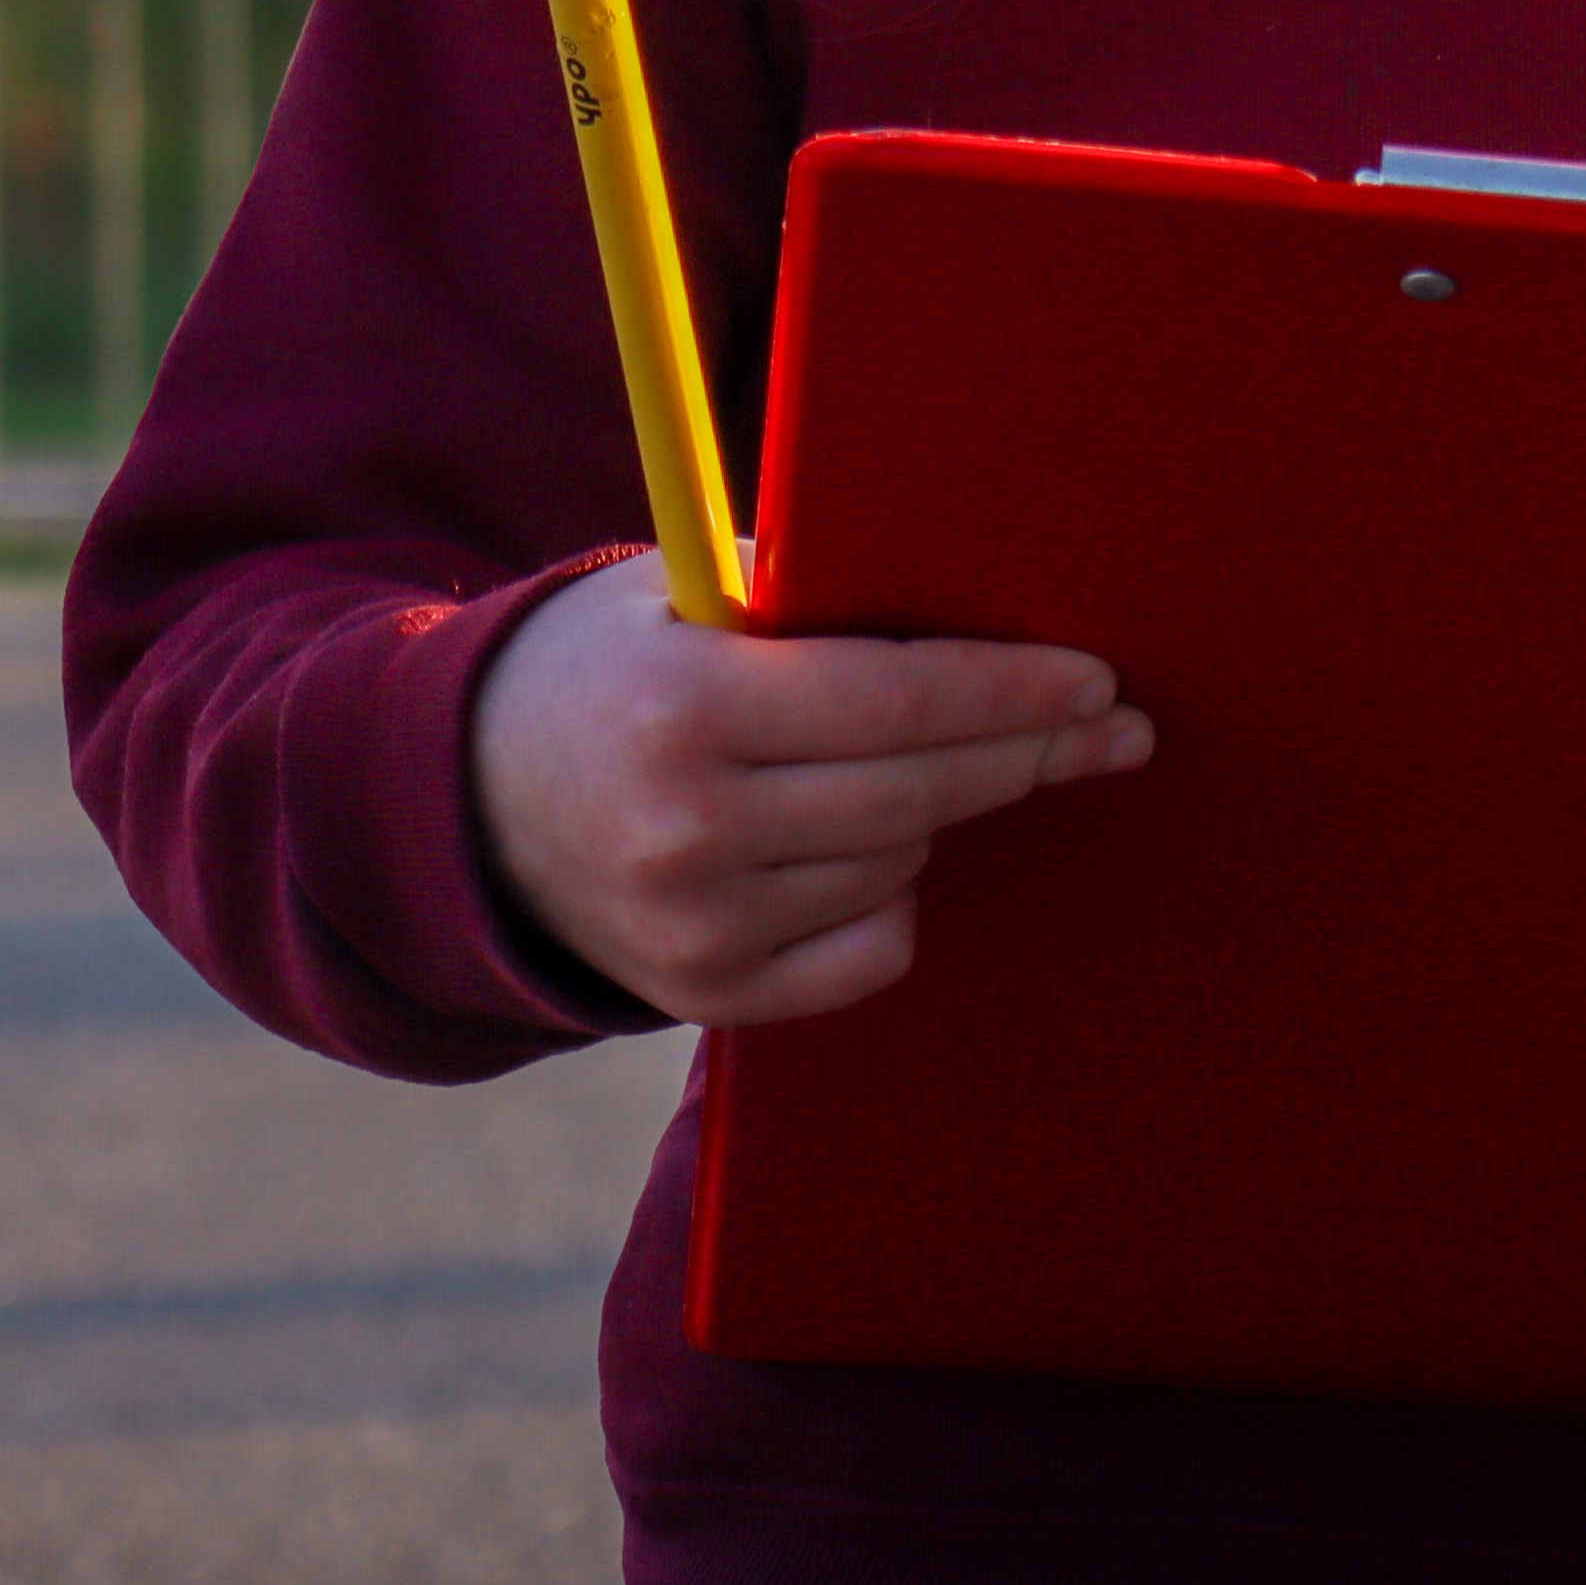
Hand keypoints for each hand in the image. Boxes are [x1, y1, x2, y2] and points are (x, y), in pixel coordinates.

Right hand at [471, 553, 1155, 1026]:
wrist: (473, 799)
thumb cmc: (609, 667)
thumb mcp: (677, 591)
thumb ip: (802, 596)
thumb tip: (977, 597)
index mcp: (682, 704)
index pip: (892, 699)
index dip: (1010, 691)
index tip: (1097, 681)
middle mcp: (688, 824)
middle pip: (918, 793)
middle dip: (1027, 752)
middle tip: (1111, 728)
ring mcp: (696, 922)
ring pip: (899, 864)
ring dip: (932, 812)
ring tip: (901, 767)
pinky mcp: (705, 993)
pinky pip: (869, 949)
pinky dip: (890, 897)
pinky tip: (865, 852)